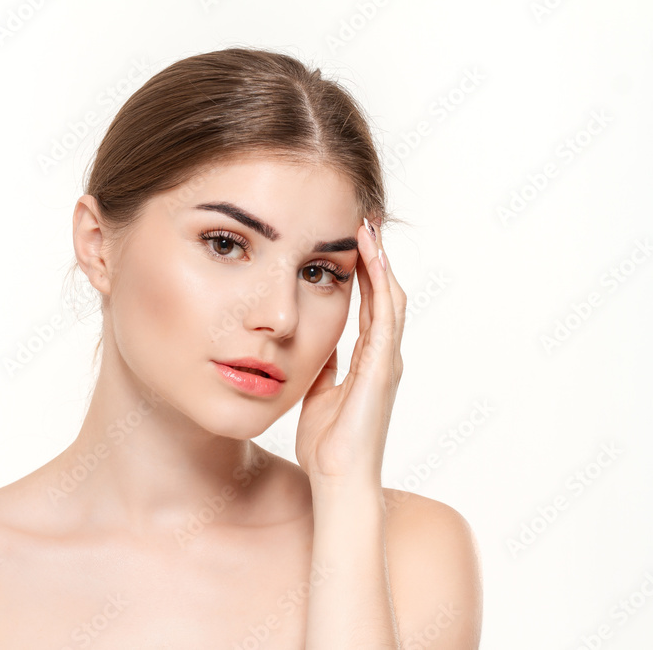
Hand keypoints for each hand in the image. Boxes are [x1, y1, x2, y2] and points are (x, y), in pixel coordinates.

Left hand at [294, 218, 406, 486]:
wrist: (338, 482)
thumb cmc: (327, 447)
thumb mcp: (318, 394)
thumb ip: (322, 367)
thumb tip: (313, 344)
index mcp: (369, 362)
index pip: (370, 305)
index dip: (364, 272)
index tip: (351, 241)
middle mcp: (384, 358)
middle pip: (385, 294)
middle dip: (376, 258)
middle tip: (365, 221)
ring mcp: (387, 363)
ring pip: (390, 299)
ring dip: (380, 262)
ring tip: (368, 228)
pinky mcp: (382, 370)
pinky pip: (384, 318)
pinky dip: (380, 285)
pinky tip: (371, 259)